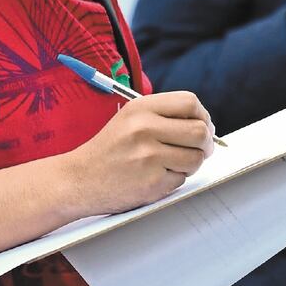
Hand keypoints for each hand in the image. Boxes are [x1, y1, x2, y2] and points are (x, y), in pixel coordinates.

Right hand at [66, 91, 215, 215]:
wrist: (78, 179)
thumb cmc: (110, 148)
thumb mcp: (131, 118)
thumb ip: (164, 115)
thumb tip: (206, 125)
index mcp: (141, 108)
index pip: (190, 102)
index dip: (202, 115)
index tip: (203, 125)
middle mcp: (145, 129)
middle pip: (199, 131)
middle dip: (206, 142)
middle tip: (201, 149)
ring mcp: (148, 157)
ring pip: (196, 158)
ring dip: (192, 163)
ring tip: (175, 163)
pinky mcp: (151, 183)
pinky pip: (182, 179)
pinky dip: (175, 179)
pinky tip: (157, 176)